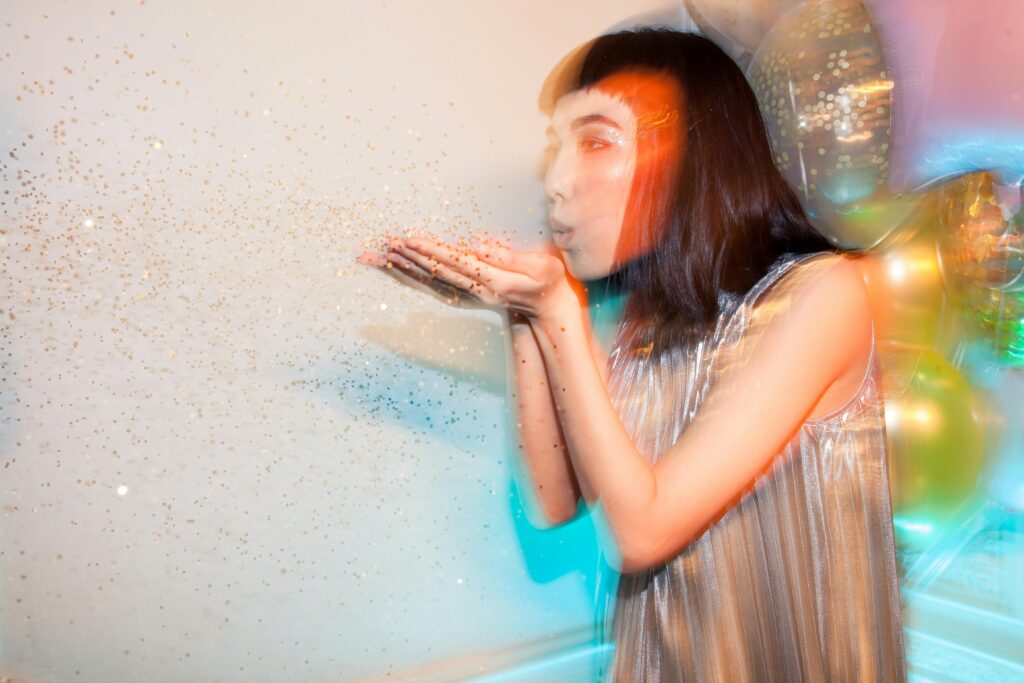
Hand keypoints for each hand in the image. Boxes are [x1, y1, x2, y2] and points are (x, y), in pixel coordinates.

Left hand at [358, 235, 580, 321]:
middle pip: (434, 273)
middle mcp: (475, 290)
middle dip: (407, 258)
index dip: (430, 251)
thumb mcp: (541, 267)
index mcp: (492, 281)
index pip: (454, 263)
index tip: (409, 239)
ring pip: (428, 281)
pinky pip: (431, 286)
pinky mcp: (464, 295)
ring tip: (377, 255)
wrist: (548, 309)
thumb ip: (511, 257)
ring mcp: (468, 295)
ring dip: (402, 268)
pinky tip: (395, 268)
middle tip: (383, 244)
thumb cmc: (549, 281)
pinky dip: (411, 277)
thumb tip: (481, 246)